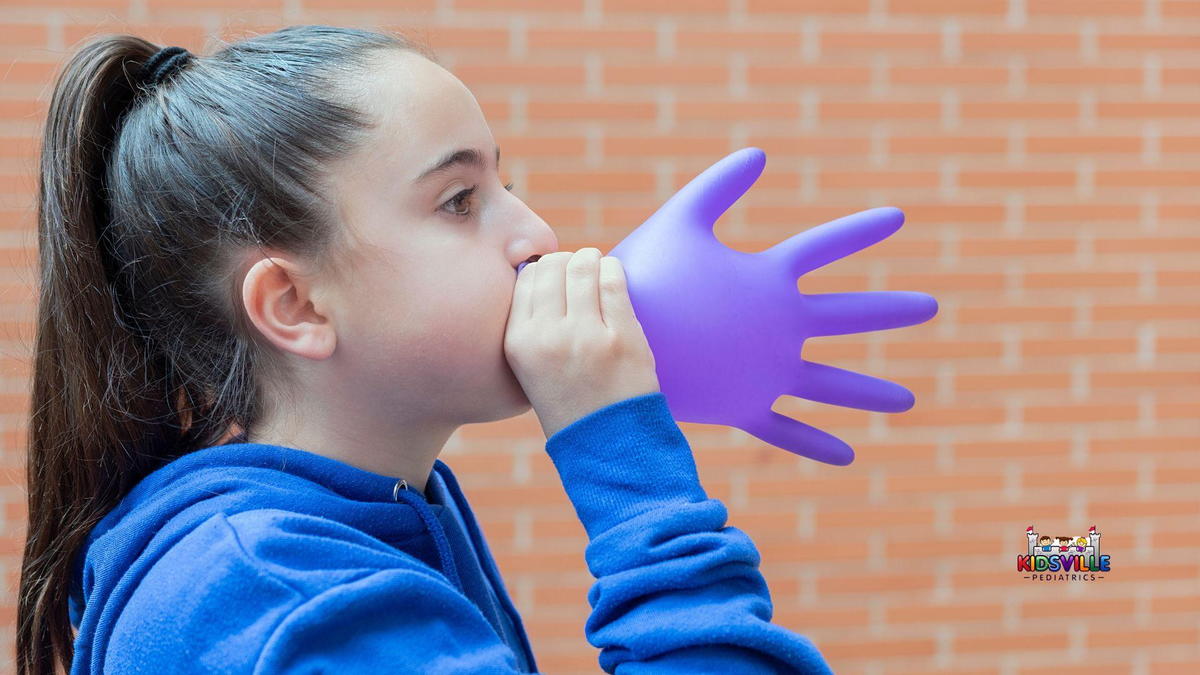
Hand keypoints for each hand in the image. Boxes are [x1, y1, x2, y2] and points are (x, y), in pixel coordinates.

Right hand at [504, 248, 660, 439]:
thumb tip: (546, 270)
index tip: (557, 279)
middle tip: (580, 272)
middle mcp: (546, 336)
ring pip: (583, 266)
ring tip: (597, 268)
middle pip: (552, 267)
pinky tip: (613, 276)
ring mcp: (585, 335)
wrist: (609, 444)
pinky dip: (614, 270)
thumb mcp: (531, 368)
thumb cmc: (572, 401)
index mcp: (518, 343)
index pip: (524, 279)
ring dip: (592, 260)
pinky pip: (614, 280)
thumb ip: (533, 325)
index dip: (543, 270)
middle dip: (567, 262)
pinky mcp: (621, 336)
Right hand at [607, 147, 938, 464]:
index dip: (860, 229)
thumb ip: (718, 186)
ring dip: (870, 393)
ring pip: (832, 386)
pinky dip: (815, 444)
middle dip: (890, 310)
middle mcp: (783, 328)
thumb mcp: (679, 220)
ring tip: (907, 402)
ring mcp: (768, 372)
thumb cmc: (644, 275)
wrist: (614, 342)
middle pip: (849, 315)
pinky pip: (787, 430)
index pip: (825, 246)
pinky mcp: (745, 407)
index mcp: (770, 281)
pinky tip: (847, 456)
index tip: (897, 217)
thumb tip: (759, 152)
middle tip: (928, 308)